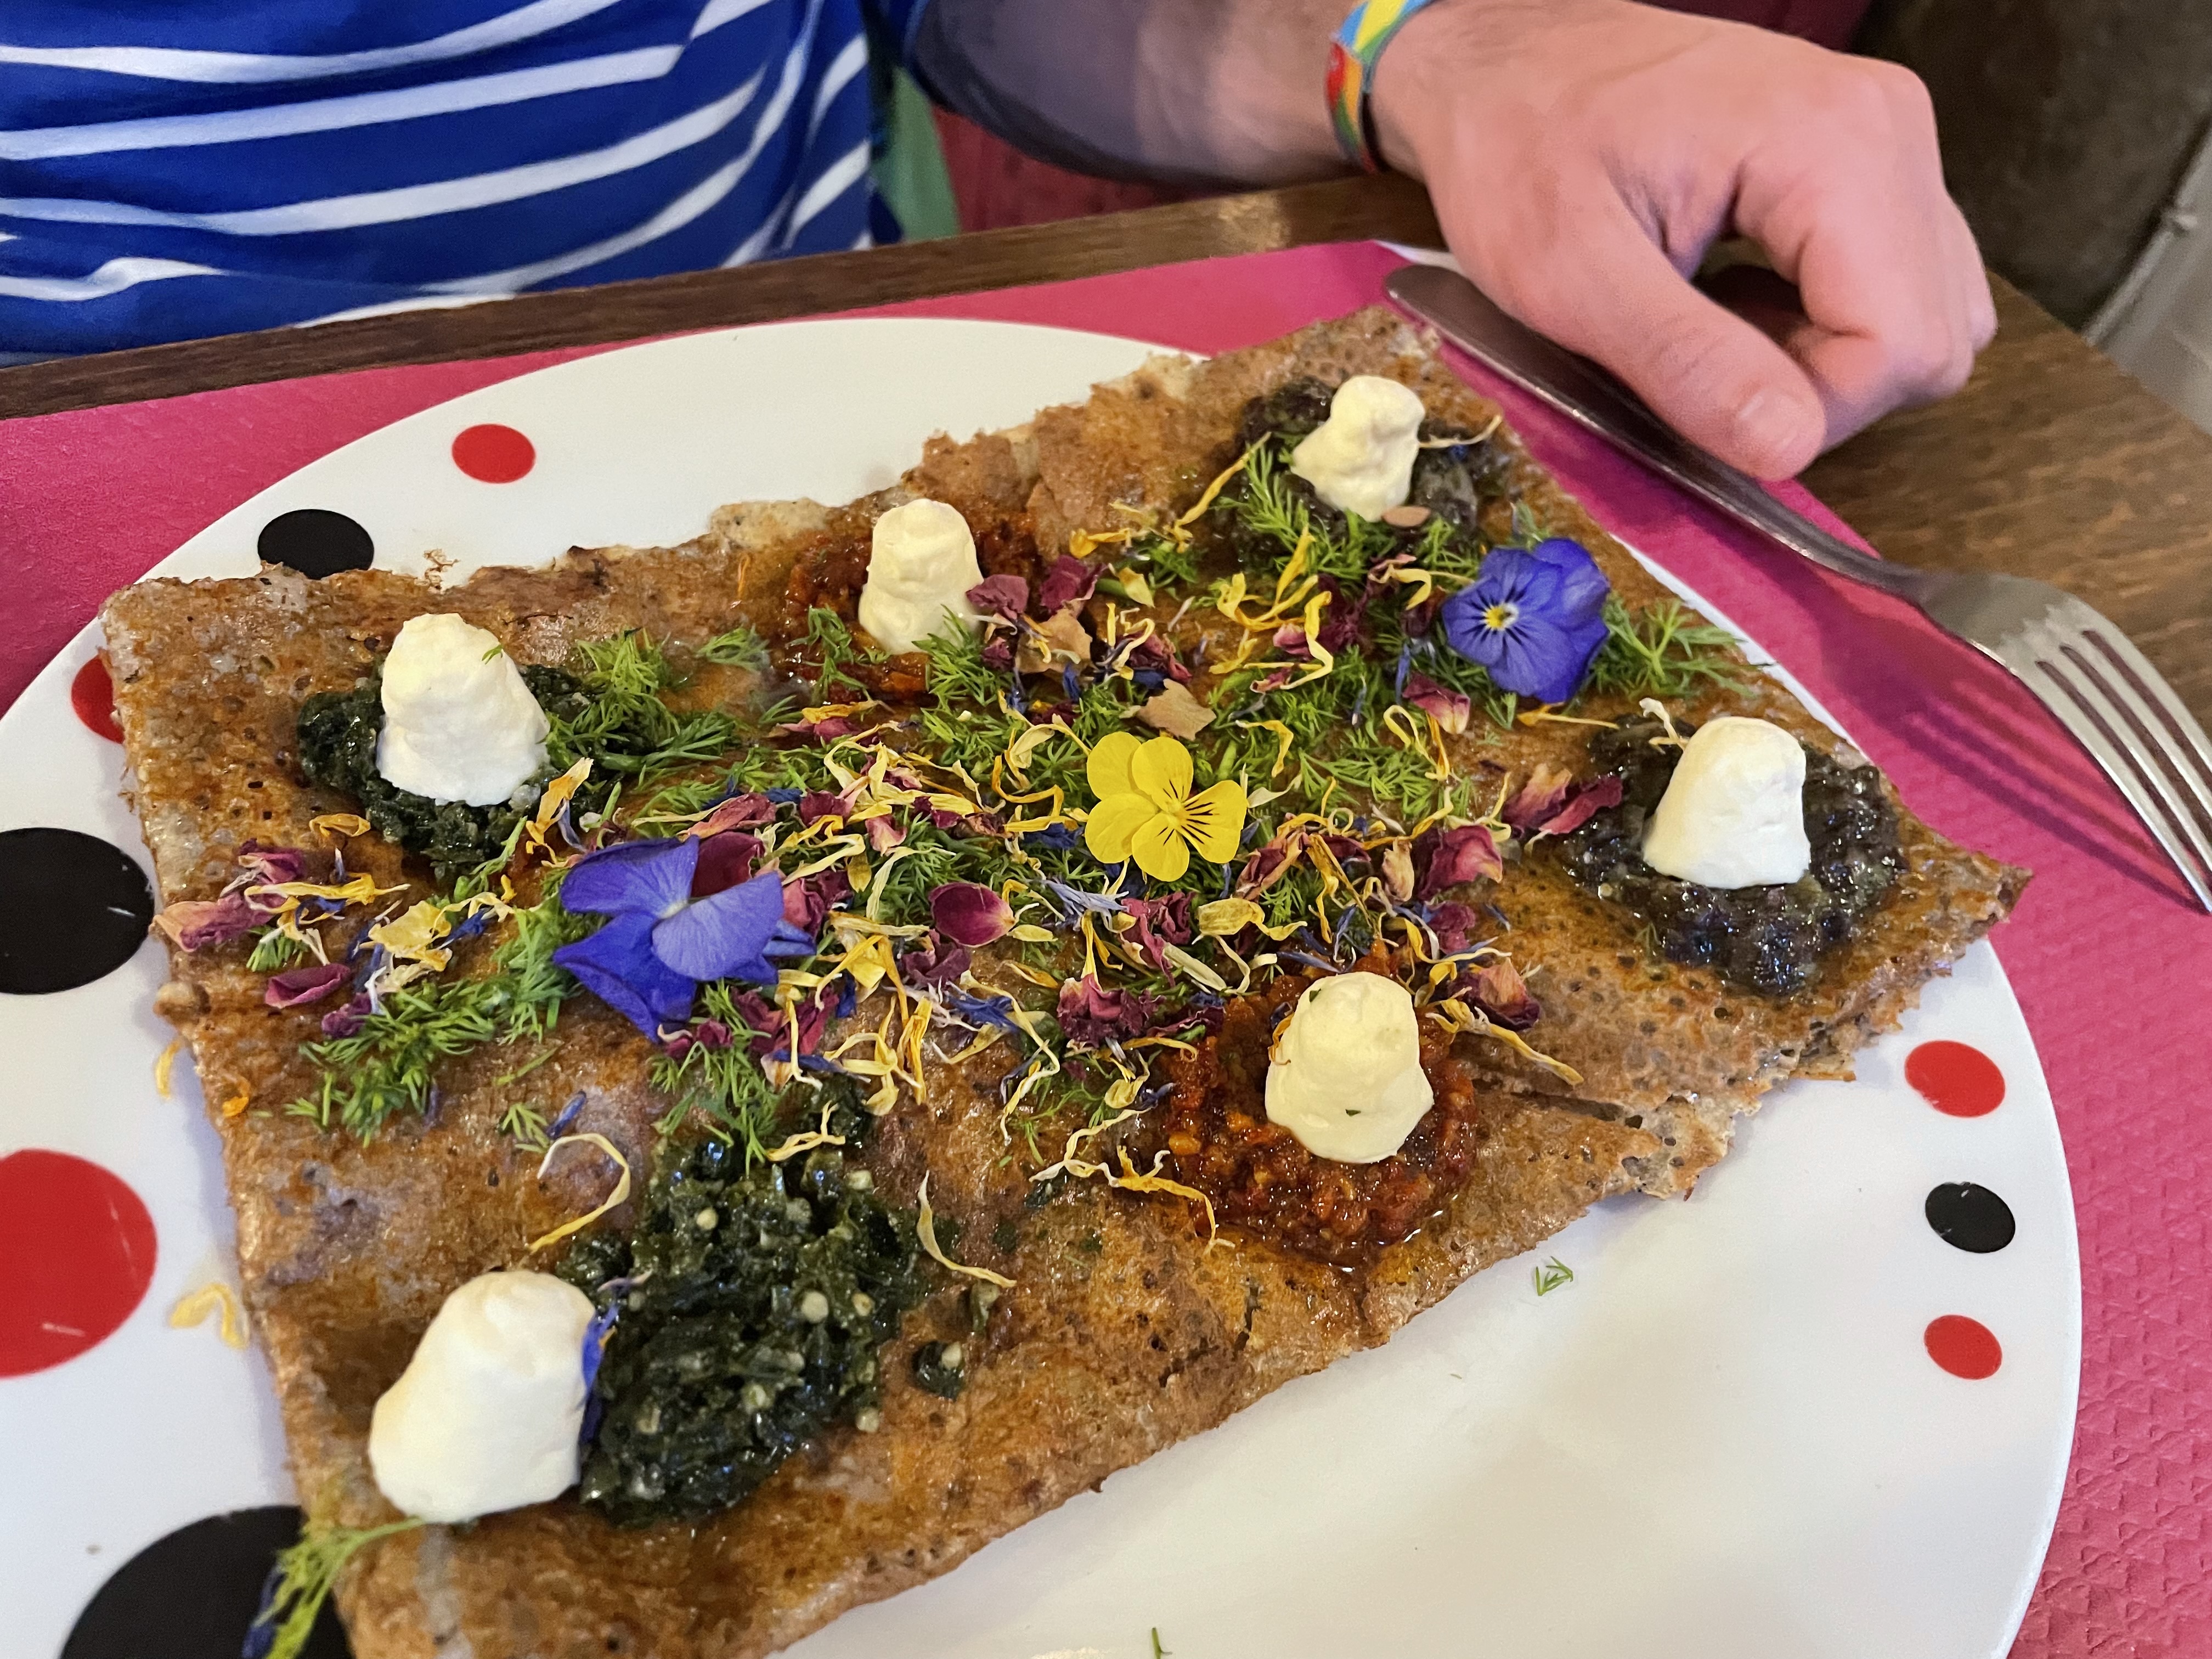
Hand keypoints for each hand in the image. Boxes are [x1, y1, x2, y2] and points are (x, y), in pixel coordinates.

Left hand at [1372, 0, 1993, 477]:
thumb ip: (1684, 362)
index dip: (1811, 416)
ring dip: (1820, 363)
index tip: (1709, 413)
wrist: (1500, 64)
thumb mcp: (1569, 275)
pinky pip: (1892, 286)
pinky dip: (1819, 325)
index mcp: (1837, 145)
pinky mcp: (1865, 162)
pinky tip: (1732, 302)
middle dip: (1818, 391)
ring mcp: (1887, 141)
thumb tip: (1787, 449)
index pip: (1901, 346)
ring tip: (1709, 325)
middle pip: (1929, 340)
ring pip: (1922, 319)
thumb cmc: (1518, 150)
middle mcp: (1891, 130)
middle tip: (1698, 364)